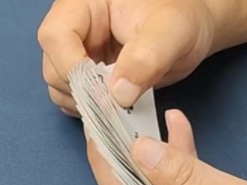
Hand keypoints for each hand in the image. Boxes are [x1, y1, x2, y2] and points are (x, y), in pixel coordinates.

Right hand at [38, 0, 229, 114]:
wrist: (192, 31)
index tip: (101, 90)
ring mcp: (78, 53)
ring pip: (60, 87)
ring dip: (87, 104)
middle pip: (53, 66)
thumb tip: (119, 94)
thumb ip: (147, 58)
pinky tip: (117, 108)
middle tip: (117, 101)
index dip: (70, 66)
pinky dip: (92, 111)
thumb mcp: (172, 32)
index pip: (55, 36)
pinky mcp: (86, 76)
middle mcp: (74, 27)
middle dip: (82, 90)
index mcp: (84, 4)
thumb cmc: (182, 19)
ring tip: (120, 104)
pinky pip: (74, 100)